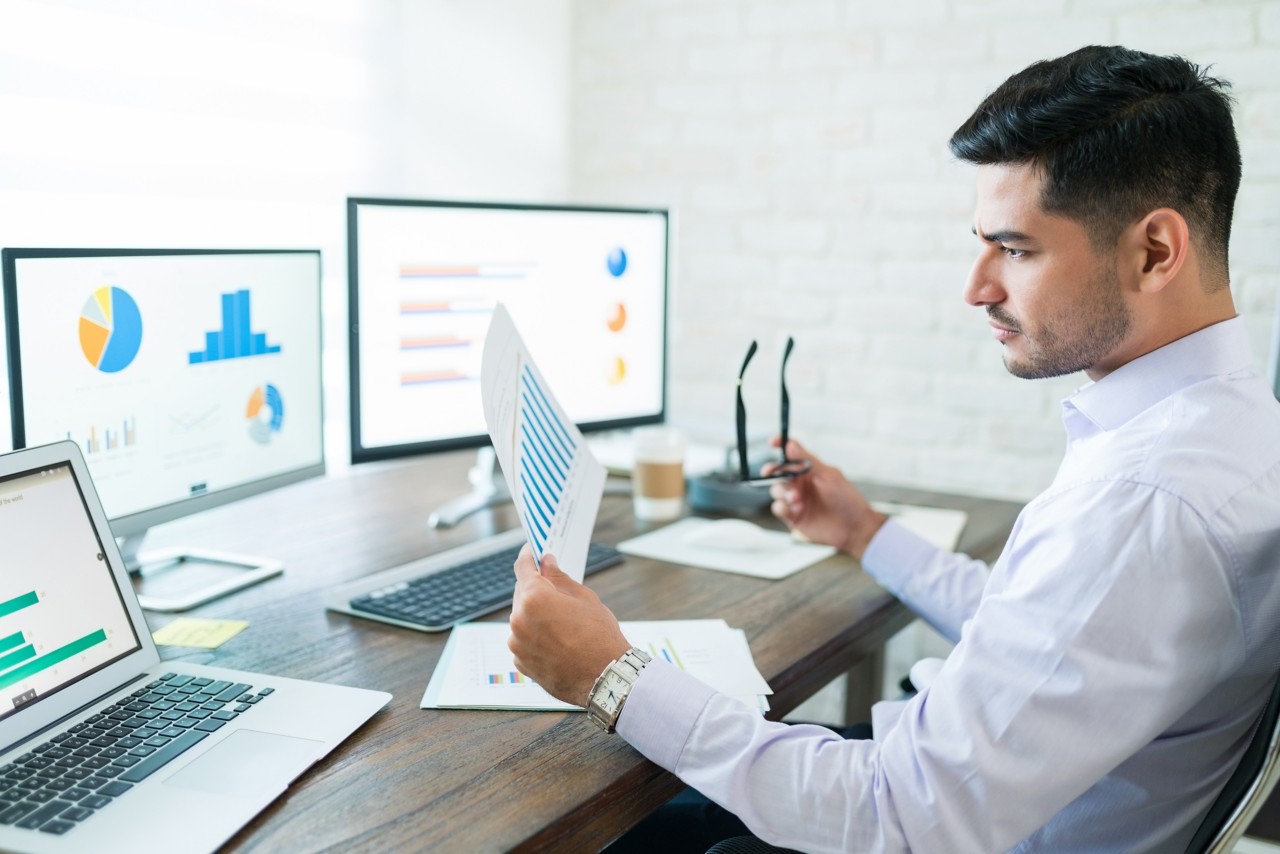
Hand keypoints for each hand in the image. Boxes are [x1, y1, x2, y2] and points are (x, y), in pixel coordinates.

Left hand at [508, 546, 630, 705]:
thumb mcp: (584, 598)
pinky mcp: (521, 663)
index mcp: (534, 598)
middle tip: (555, 590)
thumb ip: (559, 578)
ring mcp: (517, 644)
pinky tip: (557, 641)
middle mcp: (519, 620)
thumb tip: (547, 564)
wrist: (605, 679)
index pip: (523, 567)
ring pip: (522, 619)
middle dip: (536, 589)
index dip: (528, 556)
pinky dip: (534, 637)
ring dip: (535, 616)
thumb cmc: (599, 637)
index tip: (531, 551)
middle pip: (522, 594)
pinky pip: (524, 641)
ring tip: (562, 623)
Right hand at [764, 437, 887, 558]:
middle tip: (770, 472)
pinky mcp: (793, 517)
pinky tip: (793, 508)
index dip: (780, 446)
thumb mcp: (828, 475)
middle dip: (771, 471)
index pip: (790, 455)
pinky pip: (778, 509)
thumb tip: (790, 445)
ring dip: (782, 492)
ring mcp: (795, 501)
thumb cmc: (846, 499)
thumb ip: (807, 460)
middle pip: (778, 473)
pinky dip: (781, 507)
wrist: (854, 527)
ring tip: (796, 498)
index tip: (773, 442)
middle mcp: (800, 484)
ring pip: (776, 490)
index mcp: (808, 471)